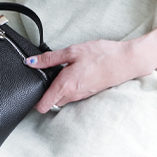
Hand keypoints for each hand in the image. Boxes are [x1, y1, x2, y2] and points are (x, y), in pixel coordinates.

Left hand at [24, 1, 156, 114]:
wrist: (126, 61)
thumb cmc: (101, 54)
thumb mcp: (73, 51)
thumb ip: (50, 58)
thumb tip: (30, 62)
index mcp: (65, 85)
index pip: (43, 105)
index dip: (34, 99)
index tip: (31, 89)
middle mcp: (73, 95)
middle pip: (51, 101)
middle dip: (46, 91)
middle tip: (44, 74)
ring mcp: (82, 96)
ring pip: (62, 98)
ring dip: (58, 89)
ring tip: (59, 71)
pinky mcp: (89, 93)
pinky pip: (73, 94)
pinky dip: (68, 86)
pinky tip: (73, 72)